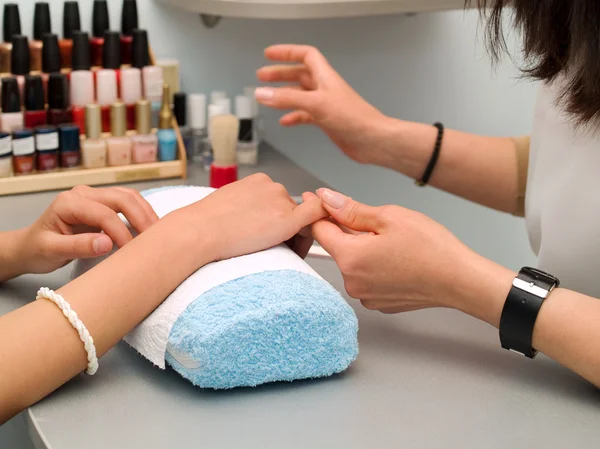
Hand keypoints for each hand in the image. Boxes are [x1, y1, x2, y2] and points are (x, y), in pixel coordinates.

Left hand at [16, 185, 158, 274]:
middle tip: (154, 240)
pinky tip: (149, 229)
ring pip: (129, 197)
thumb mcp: (52, 251)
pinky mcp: (103, 203)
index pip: (105, 214)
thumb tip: (107, 244)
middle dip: (141, 218)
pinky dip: (141, 213)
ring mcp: (94, 196)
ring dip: (145, 213)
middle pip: (122, 198)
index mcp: (69, 202)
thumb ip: (78, 246)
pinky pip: (128, 203)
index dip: (122, 232)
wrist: (31, 246)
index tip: (131, 252)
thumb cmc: (38, 249)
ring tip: (156, 234)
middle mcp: (83, 193)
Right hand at [173, 174, 327, 262]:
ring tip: (283, 256)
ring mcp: (281, 200)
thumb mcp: (228, 206)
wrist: (199, 231)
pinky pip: (316, 214)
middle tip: (283, 253)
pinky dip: (320, 223)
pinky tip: (310, 239)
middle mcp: (272, 187)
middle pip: (292, 212)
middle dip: (290, 232)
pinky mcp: (287, 218)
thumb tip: (251, 222)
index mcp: (257, 182)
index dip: (280, 221)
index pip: (280, 202)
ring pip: (301, 221)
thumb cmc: (205, 224)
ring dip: (297, 238)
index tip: (273, 237)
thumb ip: (246, 209)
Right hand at [255, 44, 388, 164]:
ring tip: (267, 97)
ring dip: (284, 95)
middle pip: (299, 75)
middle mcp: (325, 88)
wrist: (371, 140)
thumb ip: (287, 99)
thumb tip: (263, 93)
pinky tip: (285, 121)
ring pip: (300, 95)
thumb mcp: (316, 104)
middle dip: (280, 74)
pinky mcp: (327, 121)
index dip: (287, 52)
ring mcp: (326, 105)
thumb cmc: (353, 118)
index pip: (305, 55)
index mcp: (324, 77)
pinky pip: (305, 115)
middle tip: (262, 76)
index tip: (269, 54)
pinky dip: (293, 117)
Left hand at [311, 188, 475, 312]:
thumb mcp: (389, 217)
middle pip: (337, 247)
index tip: (317, 198)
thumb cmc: (431, 248)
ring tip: (390, 240)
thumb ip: (351, 209)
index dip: (318, 211)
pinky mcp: (379, 302)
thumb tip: (327, 199)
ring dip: (362, 248)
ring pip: (353, 262)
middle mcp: (352, 281)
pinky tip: (395, 257)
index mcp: (350, 258)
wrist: (459, 280)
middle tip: (371, 218)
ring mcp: (365, 295)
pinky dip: (374, 265)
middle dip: (346, 229)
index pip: (319, 229)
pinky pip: (367, 278)